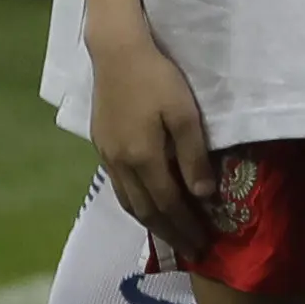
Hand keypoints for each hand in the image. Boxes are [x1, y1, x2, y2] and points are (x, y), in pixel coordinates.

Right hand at [86, 19, 219, 253]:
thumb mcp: (186, 115)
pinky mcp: (102, 145)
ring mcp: (107, 155)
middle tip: (191, 250)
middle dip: (170, 232)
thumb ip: (193, 157)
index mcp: (143, 158)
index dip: (186, 226)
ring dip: (150, 222)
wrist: (117, 53)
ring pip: (128, 201)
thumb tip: (203, 195)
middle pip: (146, 210)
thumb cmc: (159, 79)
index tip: (203, 244)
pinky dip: (135, 204)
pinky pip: (119, 187)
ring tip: (169, 236)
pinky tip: (146, 206)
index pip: (168, 204)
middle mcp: (121, 163)